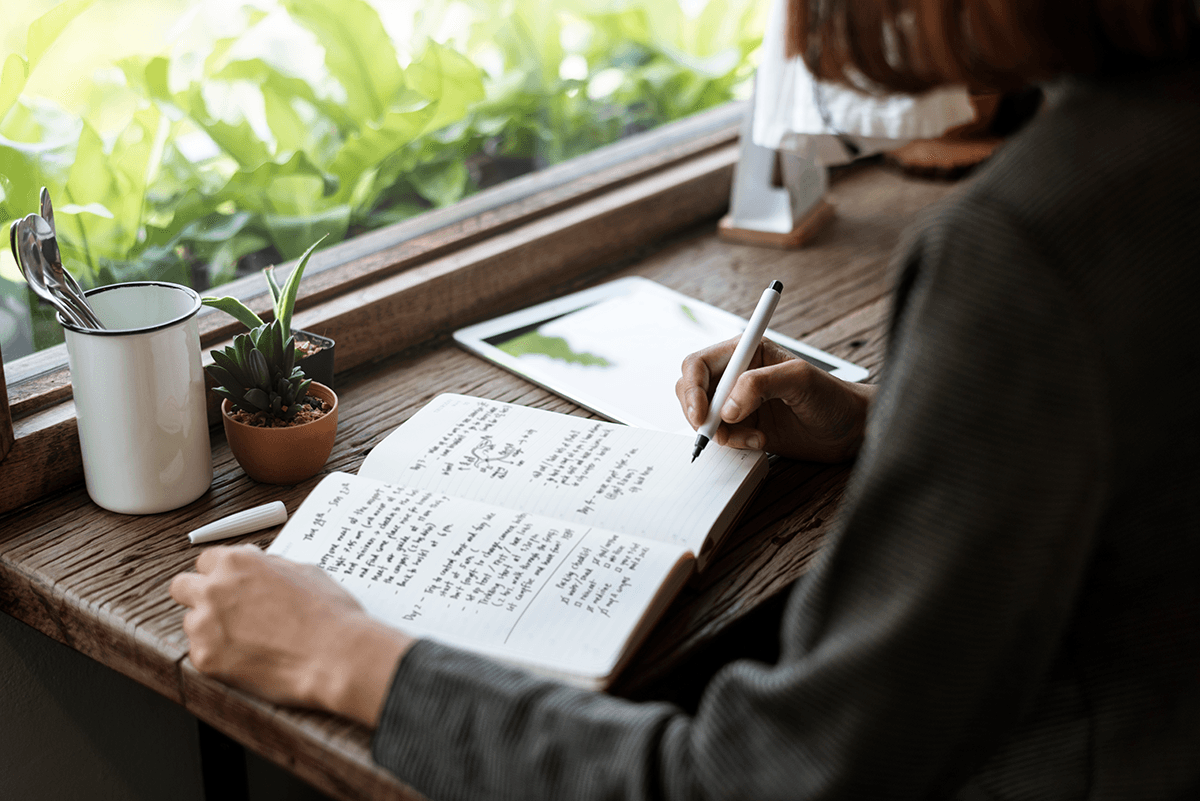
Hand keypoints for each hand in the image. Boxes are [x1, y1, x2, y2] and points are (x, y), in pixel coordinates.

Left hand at [169, 544, 413, 726]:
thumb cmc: (329, 613)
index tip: (231, 584)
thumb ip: (268, 566)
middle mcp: (215, 588)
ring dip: (211, 628)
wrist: (336, 655)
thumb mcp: (303, 571)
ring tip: (248, 640)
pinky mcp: (205, 658)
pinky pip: (202, 653)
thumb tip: (256, 564)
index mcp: (237, 562)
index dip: (221, 573)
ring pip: (192, 622)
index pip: (206, 560)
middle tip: (224, 609)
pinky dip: (221, 656)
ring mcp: (205, 625)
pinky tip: (250, 658)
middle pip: (181, 586)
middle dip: (199, 595)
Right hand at [676, 337, 874, 461]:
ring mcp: (738, 402)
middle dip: (699, 413)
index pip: (699, 364)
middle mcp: (737, 374)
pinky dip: (732, 443)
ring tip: (752, 437)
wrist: (850, 429)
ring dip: (720, 432)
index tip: (702, 414)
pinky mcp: (744, 426)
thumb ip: (760, 385)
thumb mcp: (799, 380)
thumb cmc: (833, 397)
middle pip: (692, 389)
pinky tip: (758, 441)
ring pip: (703, 416)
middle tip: (716, 433)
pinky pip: (720, 435)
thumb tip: (727, 407)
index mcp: (747, 352)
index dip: (692, 388)